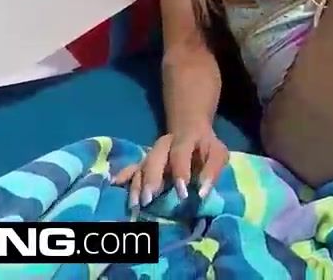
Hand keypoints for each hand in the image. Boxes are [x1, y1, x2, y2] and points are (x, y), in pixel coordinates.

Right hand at [112, 127, 227, 209]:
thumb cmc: (206, 147)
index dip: (181, 173)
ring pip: (141, 167)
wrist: (191, 129)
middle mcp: (164, 145)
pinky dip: (123, 176)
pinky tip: (114, 185)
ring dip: (137, 185)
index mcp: (185, 139)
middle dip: (151, 180)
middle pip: (154, 160)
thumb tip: (202, 194)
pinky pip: (132, 168)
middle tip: (149, 200)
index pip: (180, 154)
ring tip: (135, 203)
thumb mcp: (218, 154)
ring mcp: (152, 153)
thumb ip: (212, 171)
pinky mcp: (144, 161)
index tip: (182, 193)